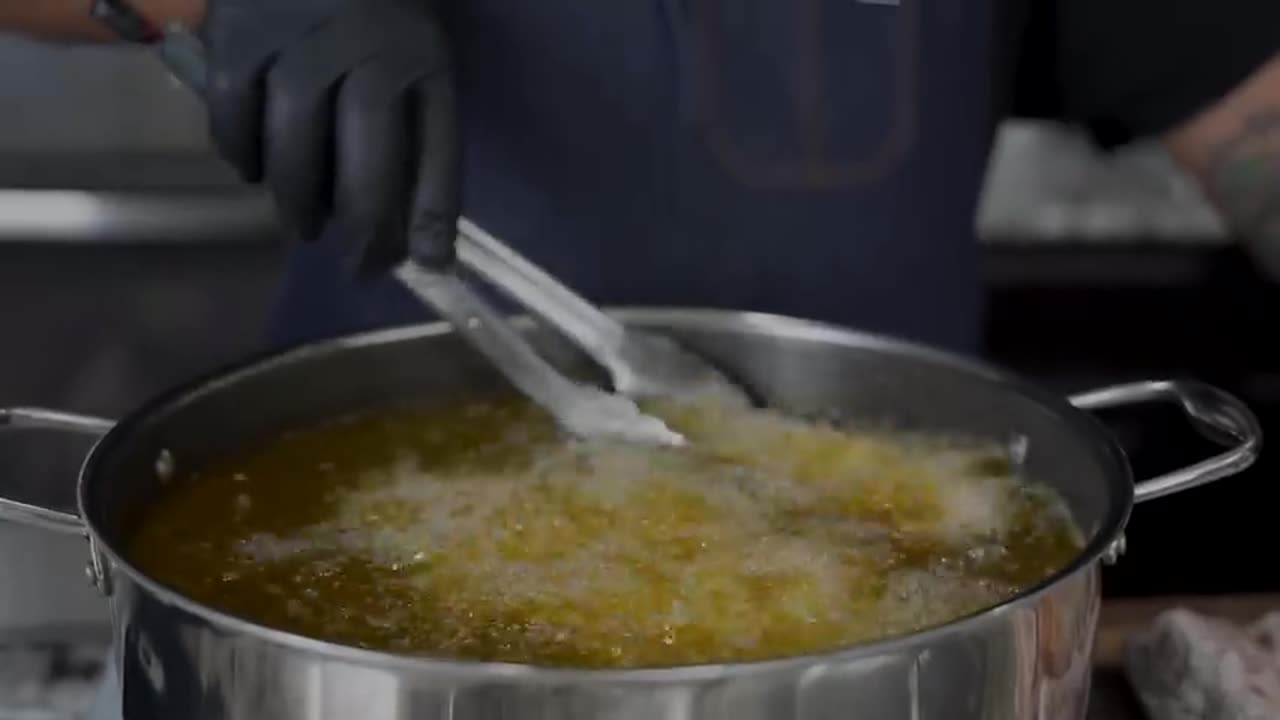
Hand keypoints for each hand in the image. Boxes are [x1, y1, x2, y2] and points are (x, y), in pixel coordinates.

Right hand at [202, 0, 458, 272]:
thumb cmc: (375, 17)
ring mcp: (298, 37)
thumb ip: (420, 148)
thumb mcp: (415, 66)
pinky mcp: (237, 31)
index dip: (433, 213)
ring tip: (304, 224)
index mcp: (422, 58)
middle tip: (354, 264)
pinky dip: (239, 151)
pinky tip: (253, 170)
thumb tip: (426, 248)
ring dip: (298, 198)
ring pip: (293, 141)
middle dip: (363, 224)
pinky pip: (231, 110)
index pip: (436, 147)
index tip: (428, 265)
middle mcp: (368, 46)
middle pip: (368, 153)